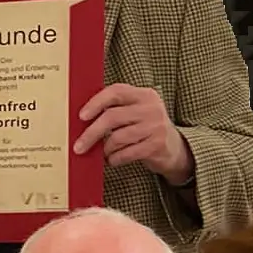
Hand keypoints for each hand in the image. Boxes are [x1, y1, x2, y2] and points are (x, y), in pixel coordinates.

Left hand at [76, 84, 193, 185]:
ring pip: (117, 137)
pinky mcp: (157, 144)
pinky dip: (115, 159)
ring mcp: (156, 126)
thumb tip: (80, 121)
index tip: (81, 117)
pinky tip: (113, 160)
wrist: (174, 148)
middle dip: (91, 134)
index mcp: (144, 95)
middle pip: (112, 117)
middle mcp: (151, 107)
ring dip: (105, 149)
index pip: (116, 92)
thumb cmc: (145, 129)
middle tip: (78, 147)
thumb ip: (115, 110)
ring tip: (104, 153)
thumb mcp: (135, 113)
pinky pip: (126, 153)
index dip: (96, 103)